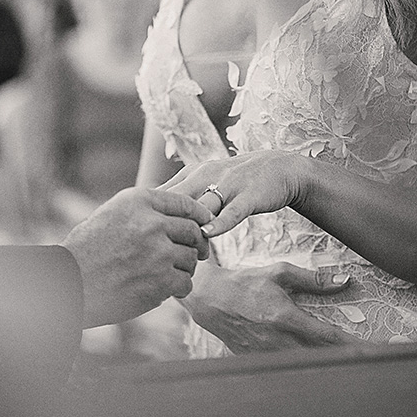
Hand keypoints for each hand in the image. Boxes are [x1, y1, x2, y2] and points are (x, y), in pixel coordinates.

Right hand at [61, 187, 211, 327]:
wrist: (71, 282)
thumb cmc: (88, 249)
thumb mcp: (112, 213)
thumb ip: (144, 209)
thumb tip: (178, 210)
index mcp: (139, 201)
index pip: (184, 202)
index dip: (200, 214)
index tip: (205, 223)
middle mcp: (151, 223)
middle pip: (193, 230)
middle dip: (197, 242)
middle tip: (197, 252)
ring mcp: (158, 252)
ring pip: (191, 258)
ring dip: (185, 267)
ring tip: (170, 273)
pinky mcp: (161, 280)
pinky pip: (185, 282)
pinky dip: (179, 287)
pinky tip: (166, 288)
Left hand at [160, 150, 307, 236]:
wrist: (280, 167)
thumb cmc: (237, 181)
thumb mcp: (206, 183)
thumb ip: (183, 198)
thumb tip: (152, 216)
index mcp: (193, 173)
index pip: (162, 193)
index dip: (147, 214)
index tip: (136, 233)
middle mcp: (207, 175)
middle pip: (176, 198)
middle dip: (162, 221)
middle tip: (149, 245)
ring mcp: (229, 184)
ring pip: (202, 205)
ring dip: (189, 226)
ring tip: (175, 249)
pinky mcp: (250, 195)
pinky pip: (233, 211)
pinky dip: (220, 222)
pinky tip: (208, 234)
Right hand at [180, 261, 364, 353]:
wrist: (211, 300)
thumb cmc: (247, 283)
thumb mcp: (280, 273)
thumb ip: (314, 280)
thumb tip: (344, 281)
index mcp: (285, 318)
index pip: (328, 337)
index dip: (355, 346)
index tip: (377, 350)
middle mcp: (277, 341)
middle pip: (323, 358)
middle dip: (349, 360)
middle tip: (374, 361)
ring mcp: (267, 355)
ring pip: (307, 367)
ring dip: (330, 366)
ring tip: (351, 365)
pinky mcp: (259, 361)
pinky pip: (288, 368)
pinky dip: (306, 368)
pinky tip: (321, 367)